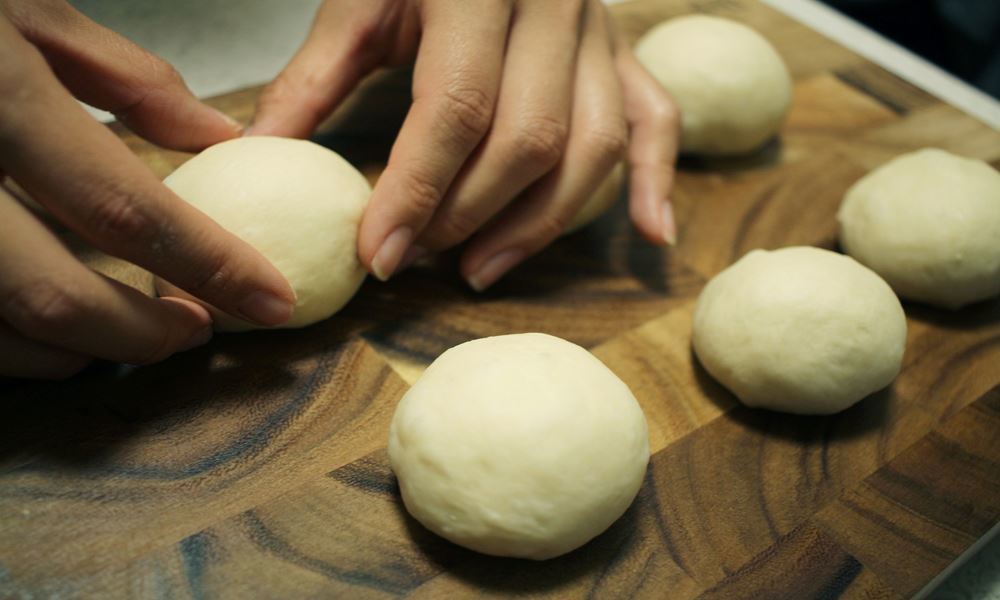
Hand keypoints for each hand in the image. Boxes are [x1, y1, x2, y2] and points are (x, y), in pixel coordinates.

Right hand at [0, 0, 295, 378]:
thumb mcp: (22, 7)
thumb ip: (127, 80)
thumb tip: (218, 139)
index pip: (125, 207)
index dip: (210, 265)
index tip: (272, 299)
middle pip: (53, 294)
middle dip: (139, 331)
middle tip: (196, 329)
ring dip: (74, 350)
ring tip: (130, 332)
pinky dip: (10, 342)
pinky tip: (49, 330)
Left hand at [251, 0, 678, 289]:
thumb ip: (315, 75)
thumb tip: (259, 152)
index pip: (456, 106)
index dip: (416, 190)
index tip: (378, 252)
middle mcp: (554, 3)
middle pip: (529, 138)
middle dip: (469, 213)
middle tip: (418, 256)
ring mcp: (599, 28)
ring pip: (593, 144)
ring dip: (541, 222)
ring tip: (482, 268)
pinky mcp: (622, 49)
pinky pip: (656, 118)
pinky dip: (656, 179)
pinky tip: (651, 235)